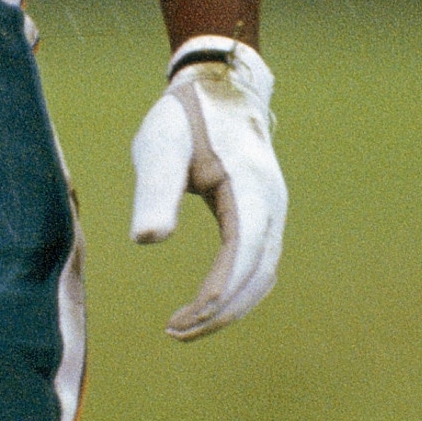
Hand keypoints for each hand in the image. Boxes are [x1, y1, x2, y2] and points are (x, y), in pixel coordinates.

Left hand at [129, 38, 285, 339]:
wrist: (217, 88)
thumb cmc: (183, 118)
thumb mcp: (160, 146)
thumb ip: (155, 190)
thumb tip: (148, 239)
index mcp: (249, 185)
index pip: (244, 251)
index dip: (220, 290)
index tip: (187, 317)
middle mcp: (272, 202)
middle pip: (258, 273)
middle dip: (221, 311)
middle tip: (175, 331)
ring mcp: (273, 211)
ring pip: (262, 275)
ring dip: (230, 307)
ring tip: (183, 327)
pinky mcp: (264, 216)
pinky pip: (259, 264)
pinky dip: (237, 291)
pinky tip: (205, 305)